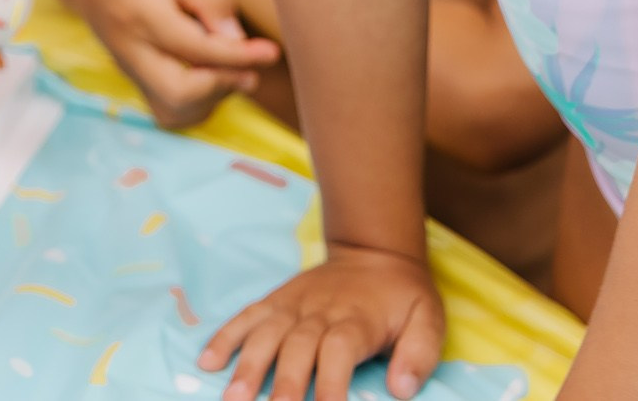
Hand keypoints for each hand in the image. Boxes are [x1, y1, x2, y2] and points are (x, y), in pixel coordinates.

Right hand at [69, 0, 279, 127]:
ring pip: (174, 112)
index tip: (271, 52)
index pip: (195, 49)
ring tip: (231, 68)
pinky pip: (169, 112)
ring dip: (212, 98)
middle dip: (223, 85)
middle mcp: (131, 50)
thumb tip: (237, 40)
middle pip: (179, 94)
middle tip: (250, 67)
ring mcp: (129, 70)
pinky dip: (197, 105)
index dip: (239, 55)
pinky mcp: (134, 81)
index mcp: (141, 14)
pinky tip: (210, 76)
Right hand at [201, 242, 443, 400]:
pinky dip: (226, 337)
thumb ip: (419, 354)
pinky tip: (208, 361)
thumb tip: (402, 390)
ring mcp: (292, 305)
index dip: (330, 383)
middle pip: (297, 347)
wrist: (374, 251)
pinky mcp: (276, 302)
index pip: (339, 351)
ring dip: (247, 365)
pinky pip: (246, 318)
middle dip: (282, 383)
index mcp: (357, 320)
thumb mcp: (429, 319)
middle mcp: (318, 312)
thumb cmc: (403, 296)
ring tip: (233, 397)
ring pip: (265, 334)